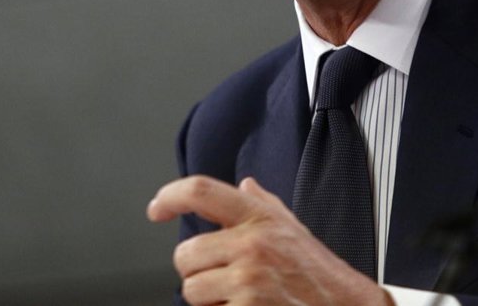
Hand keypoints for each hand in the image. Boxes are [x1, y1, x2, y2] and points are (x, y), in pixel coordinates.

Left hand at [147, 175, 391, 305]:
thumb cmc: (319, 273)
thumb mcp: (292, 228)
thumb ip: (263, 204)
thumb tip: (244, 184)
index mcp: (258, 218)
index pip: (201, 191)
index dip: (170, 196)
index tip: (157, 209)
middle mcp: (251, 245)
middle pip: (185, 254)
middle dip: (196, 270)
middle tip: (222, 276)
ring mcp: (249, 282)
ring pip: (192, 290)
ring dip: (208, 299)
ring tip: (239, 297)